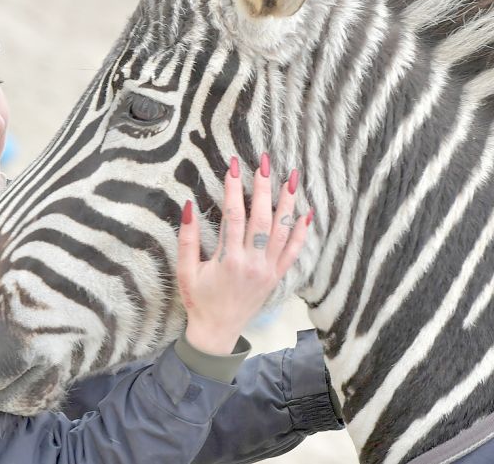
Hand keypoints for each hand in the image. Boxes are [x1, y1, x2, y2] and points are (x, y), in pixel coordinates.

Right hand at [176, 154, 312, 354]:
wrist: (217, 331)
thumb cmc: (198, 300)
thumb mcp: (186, 271)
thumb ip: (188, 239)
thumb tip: (189, 206)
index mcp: (229, 260)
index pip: (234, 216)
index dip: (234, 189)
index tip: (233, 166)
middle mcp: (253, 263)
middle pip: (262, 218)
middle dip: (264, 187)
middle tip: (266, 162)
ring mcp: (268, 270)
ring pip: (283, 231)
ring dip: (288, 203)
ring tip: (291, 177)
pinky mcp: (276, 277)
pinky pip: (293, 252)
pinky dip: (302, 233)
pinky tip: (307, 213)